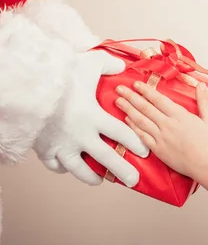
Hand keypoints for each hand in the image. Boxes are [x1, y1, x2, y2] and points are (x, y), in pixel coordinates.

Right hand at [34, 50, 149, 186]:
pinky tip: (69, 168)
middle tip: (133, 180)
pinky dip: (63, 168)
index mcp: (93, 116)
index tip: (145, 152)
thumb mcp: (89, 63)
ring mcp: (61, 144)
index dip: (135, 143)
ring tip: (100, 181)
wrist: (26, 88)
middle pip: (105, 157)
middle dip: (122, 170)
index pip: (121, 133)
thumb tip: (122, 67)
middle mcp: (80, 134)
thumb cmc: (59, 75)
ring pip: (79, 169)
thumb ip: (109, 65)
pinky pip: (55, 165)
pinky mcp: (43, 149)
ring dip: (91, 176)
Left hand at [114, 80, 207, 178]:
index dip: (146, 90)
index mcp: (180, 116)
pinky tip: (126, 120)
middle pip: (146, 108)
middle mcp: (167, 125)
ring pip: (141, 121)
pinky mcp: (157, 149)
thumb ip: (204, 101)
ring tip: (118, 101)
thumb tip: (201, 85)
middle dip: (131, 97)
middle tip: (120, 88)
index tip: (136, 84)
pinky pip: (142, 136)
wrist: (205, 165)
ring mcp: (160, 137)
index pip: (159, 100)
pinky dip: (133, 127)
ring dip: (128, 110)